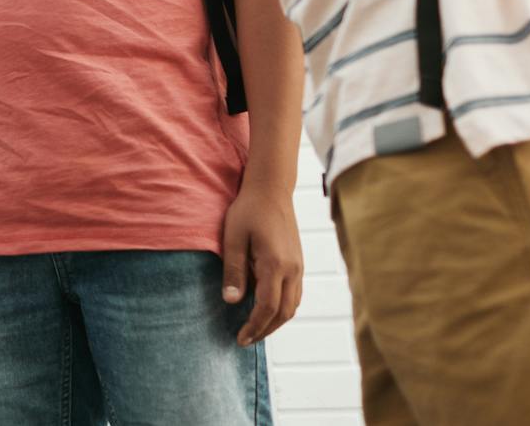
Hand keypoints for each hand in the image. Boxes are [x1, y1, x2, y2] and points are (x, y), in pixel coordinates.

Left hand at [220, 181, 303, 345]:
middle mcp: (292, 269)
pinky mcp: (299, 263)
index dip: (254, 326)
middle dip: (265, 330)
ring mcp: (299, 267)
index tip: (240, 338)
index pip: (267, 307)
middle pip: (283, 312)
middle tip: (245, 340)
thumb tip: (231, 301)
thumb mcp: (233, 238)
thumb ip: (233, 270)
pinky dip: (282, 308)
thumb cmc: (248, 210)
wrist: (271, 189)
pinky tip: (266, 309)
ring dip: (275, 322)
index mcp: (275, 264)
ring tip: (255, 329)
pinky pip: (294, 294)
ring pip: (292, 306)